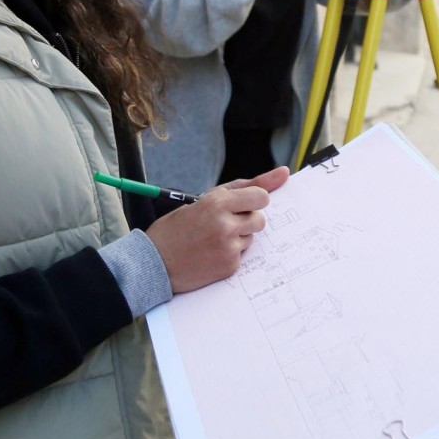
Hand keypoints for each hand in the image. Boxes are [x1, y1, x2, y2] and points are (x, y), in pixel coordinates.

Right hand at [145, 166, 287, 292]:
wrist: (154, 262)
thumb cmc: (177, 227)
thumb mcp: (204, 199)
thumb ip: (244, 186)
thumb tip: (284, 173)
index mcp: (218, 202)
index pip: (261, 196)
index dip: (252, 201)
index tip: (242, 205)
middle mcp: (226, 223)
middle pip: (260, 218)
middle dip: (246, 220)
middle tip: (223, 224)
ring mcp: (229, 246)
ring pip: (252, 237)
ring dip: (239, 237)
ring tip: (213, 240)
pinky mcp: (230, 266)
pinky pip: (243, 255)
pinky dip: (230, 254)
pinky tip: (211, 254)